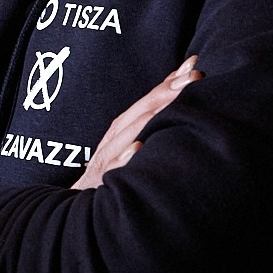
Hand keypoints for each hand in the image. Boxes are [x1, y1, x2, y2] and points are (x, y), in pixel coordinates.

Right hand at [76, 56, 198, 190]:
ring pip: (129, 133)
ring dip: (150, 117)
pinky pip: (114, 167)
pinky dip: (125, 156)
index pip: (149, 99)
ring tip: (173, 102)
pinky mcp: (103, 179)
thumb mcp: (128, 147)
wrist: (79, 207)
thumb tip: (178, 102)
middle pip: (142, 110)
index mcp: (122, 129)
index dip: (170, 81)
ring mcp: (108, 158)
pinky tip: (139, 147)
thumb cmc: (110, 175)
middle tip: (193, 76)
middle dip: (167, 91)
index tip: (192, 65)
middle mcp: (115, 138)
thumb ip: (148, 128)